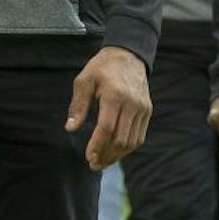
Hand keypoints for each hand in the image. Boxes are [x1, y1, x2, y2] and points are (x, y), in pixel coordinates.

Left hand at [66, 46, 151, 169]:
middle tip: (93, 164)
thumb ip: (78, 105)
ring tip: (103, 162)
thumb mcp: (84, 80)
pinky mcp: (147, 110)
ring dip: (117, 155)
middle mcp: (132, 103)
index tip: (88, 157)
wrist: (129, 55)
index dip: (97, 146)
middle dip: (106, 155)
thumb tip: (70, 128)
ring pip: (132, 141)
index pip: (107, 128)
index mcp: (115, 95)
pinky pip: (139, 136)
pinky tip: (115, 151)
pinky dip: (127, 148)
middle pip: (121, 138)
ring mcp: (142, 108)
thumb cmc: (102, 68)